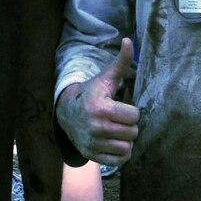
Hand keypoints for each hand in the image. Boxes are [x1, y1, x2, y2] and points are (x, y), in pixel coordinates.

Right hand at [55, 39, 139, 165]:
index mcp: (100, 107)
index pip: (134, 116)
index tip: (124, 108)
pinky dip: (121, 153)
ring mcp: (92, 143)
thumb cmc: (92, 93)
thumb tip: (129, 40)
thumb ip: (121, 62)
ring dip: (127, 140)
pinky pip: (119, 160)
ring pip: (127, 148)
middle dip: (130, 126)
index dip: (132, 111)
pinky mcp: (92, 155)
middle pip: (132, 132)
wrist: (67, 113)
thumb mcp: (105, 78)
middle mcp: (95, 127)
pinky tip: (116, 142)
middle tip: (122, 120)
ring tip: (119, 131)